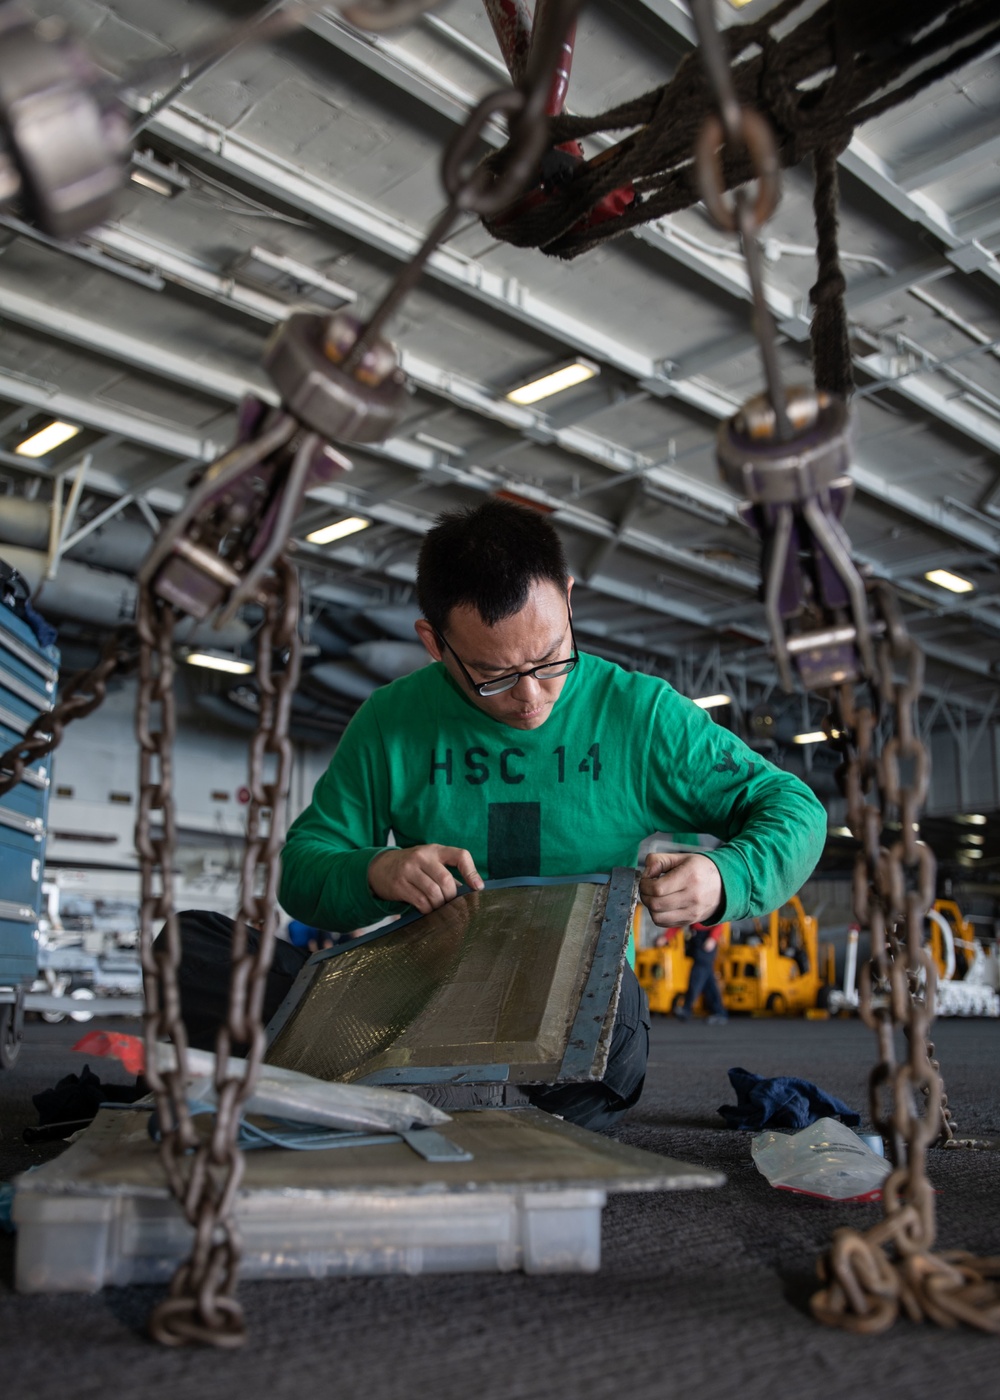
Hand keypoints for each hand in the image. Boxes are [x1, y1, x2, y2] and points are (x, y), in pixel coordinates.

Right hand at [368, 844, 483, 914]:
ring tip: (439, 907)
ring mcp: (408, 870)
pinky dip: (428, 910)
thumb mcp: (430, 862)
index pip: (460, 855)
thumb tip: (470, 892)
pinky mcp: (399, 885)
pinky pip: (420, 902)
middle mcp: (422, 857)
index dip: (471, 872)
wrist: (381, 867)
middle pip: (446, 881)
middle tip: (451, 904)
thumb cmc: (414, 867)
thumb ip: (448, 873)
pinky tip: (427, 909)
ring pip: (434, 893)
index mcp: (435, 850)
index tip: (478, 887)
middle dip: (452, 897)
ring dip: (440, 905)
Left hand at [639, 852, 721, 927]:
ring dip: (650, 907)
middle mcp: (692, 896)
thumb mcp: (682, 857)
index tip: (646, 879)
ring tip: (655, 897)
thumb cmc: (701, 869)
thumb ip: (659, 860)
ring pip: (657, 917)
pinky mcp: (690, 921)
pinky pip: (665, 923)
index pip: (657, 888)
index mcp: (690, 876)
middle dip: (645, 895)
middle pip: (655, 904)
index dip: (645, 884)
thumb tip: (646, 873)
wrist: (725, 886)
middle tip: (647, 888)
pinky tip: (662, 905)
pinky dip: (658, 915)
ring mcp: (692, 911)